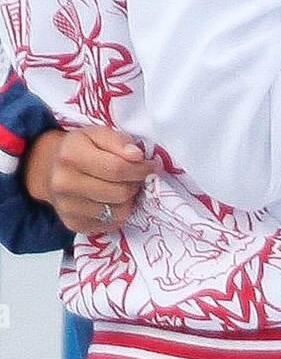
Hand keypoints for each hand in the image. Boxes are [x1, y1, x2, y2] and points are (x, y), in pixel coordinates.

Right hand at [24, 127, 162, 234]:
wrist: (51, 170)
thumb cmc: (81, 148)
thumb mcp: (98, 134)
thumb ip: (119, 141)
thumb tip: (137, 156)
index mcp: (70, 155)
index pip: (117, 168)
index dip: (141, 169)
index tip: (152, 166)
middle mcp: (64, 184)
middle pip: (120, 192)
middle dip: (136, 184)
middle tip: (137, 176)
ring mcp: (67, 208)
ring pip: (118, 211)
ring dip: (129, 199)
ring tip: (125, 186)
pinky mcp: (73, 225)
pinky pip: (111, 224)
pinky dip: (119, 212)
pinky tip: (114, 199)